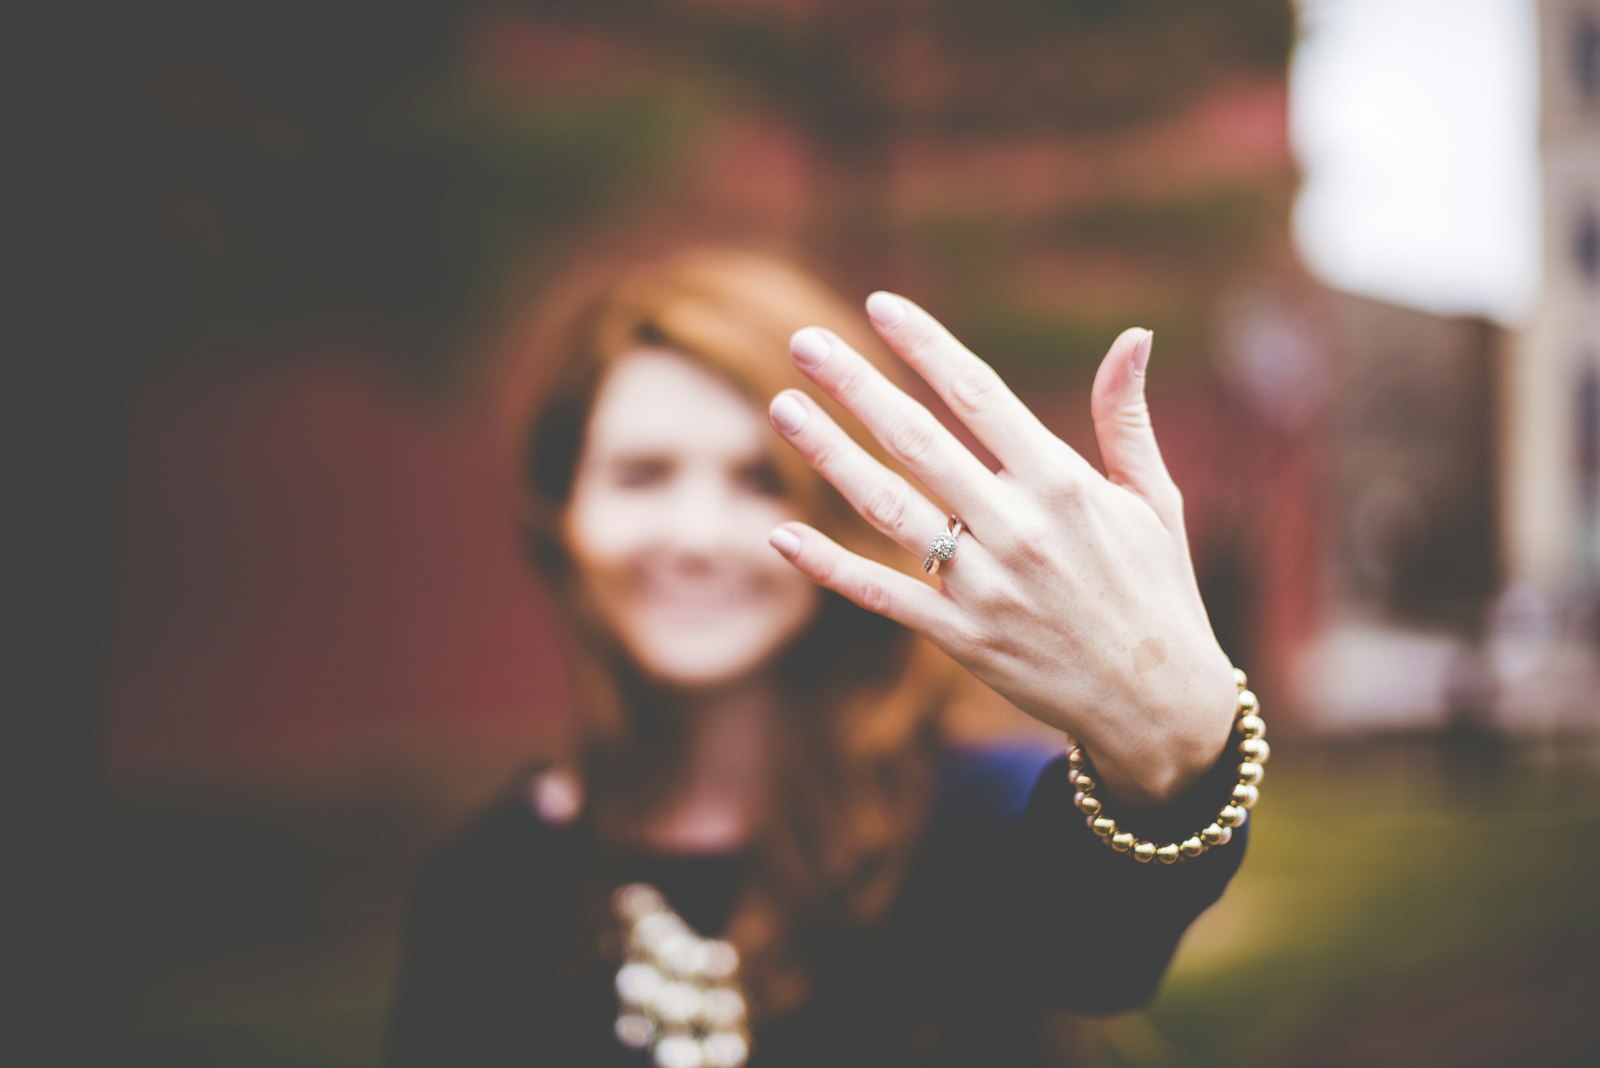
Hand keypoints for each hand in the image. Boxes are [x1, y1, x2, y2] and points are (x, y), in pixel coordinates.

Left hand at [765, 291, 1237, 807]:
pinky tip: (781, 534)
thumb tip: (1133, 335)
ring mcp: (985, 587)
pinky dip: (829, 567)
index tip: (880, 305)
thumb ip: (1126, 419)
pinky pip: (883, 595)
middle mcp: (1019, 530)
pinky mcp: (961, 639)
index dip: (925, 346)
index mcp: (1065, 485)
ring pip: (888, 509)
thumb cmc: (1157, 591)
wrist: (1159, 707)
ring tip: (783, 409)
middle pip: (918, 441)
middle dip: (857, 387)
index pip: (980, 395)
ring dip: (829, 456)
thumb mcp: (1155, 501)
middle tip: (805, 344)